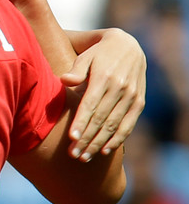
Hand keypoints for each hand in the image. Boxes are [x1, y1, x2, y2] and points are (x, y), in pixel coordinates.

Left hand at [63, 29, 146, 159]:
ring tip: (84, 157)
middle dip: (86, 139)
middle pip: (101, 119)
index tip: (71, 138)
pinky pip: (128, 125)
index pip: (90, 104)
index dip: (81, 122)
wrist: (127, 46)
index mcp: (104, 77)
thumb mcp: (85, 56)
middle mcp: (120, 87)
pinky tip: (104, 151)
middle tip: (73, 154)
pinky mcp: (139, 102)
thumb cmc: (97, 54)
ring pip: (114, 125)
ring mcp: (132, 96)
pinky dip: (117, 139)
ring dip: (99, 143)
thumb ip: (76, 70)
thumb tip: (65, 80)